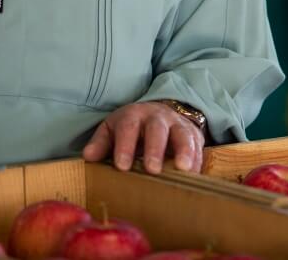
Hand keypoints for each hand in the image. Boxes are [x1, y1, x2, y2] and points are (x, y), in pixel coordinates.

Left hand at [82, 102, 203, 174]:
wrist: (161, 113)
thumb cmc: (132, 127)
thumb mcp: (113, 129)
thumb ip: (101, 143)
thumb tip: (88, 156)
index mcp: (134, 115)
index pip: (128, 127)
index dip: (125, 146)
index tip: (122, 166)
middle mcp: (157, 117)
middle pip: (157, 129)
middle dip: (155, 149)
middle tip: (152, 169)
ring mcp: (178, 124)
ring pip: (182, 134)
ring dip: (184, 151)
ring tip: (183, 169)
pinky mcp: (194, 135)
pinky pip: (198, 146)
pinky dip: (197, 161)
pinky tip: (194, 175)